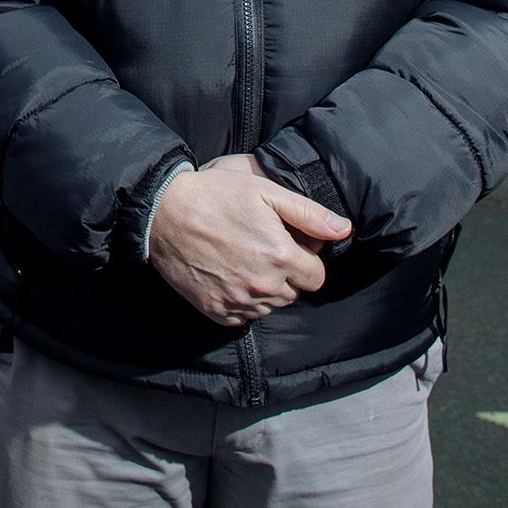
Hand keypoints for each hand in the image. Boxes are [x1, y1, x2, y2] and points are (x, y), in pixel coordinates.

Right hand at [145, 154, 350, 327]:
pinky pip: (243, 317)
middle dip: (287, 275)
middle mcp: (263, 285)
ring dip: (266, 289)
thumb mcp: (264, 191)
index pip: (316, 277)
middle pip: (293, 293)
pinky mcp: (216, 311)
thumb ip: (308, 213)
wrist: (163, 213)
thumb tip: (344, 229)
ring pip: (270, 306)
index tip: (290, 245)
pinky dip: (242, 302)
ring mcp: (238, 301)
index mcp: (280, 256)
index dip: (306, 260)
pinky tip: (230, 276)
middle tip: (264, 249)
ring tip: (245, 260)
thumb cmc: (215, 195)